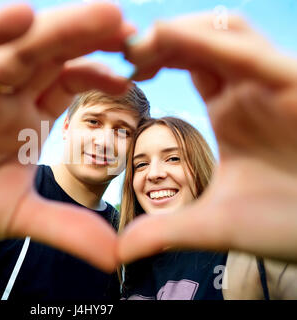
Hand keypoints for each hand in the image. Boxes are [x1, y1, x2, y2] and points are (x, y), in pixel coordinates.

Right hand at [0, 3, 133, 272]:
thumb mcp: (21, 216)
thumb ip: (67, 229)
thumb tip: (118, 256)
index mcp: (30, 118)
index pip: (69, 84)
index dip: (98, 74)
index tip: (130, 73)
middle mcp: (5, 98)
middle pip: (49, 58)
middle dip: (85, 38)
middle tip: (123, 22)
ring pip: (14, 51)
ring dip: (53, 30)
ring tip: (98, 14)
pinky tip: (18, 16)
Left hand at [119, 14, 296, 263]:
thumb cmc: (287, 224)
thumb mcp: (213, 223)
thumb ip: (165, 231)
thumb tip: (121, 250)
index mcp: (230, 108)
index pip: (187, 60)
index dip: (152, 58)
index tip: (119, 75)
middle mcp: (248, 88)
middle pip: (198, 37)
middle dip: (156, 39)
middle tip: (123, 56)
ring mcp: (270, 82)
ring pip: (222, 29)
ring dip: (176, 31)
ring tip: (137, 51)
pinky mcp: (293, 83)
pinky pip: (247, 49)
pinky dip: (207, 40)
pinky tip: (168, 40)